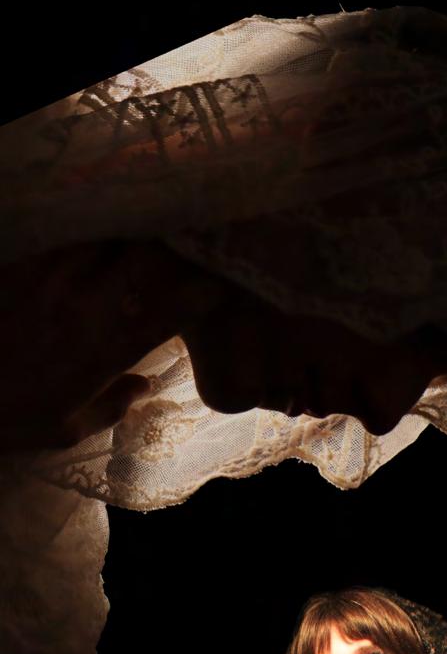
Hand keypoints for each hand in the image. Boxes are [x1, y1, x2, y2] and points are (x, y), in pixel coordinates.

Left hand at [0, 240, 230, 454]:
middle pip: (144, 258)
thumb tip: (146, 385)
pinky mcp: (20, 267)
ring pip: (106, 237)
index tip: (218, 284)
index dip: (202, 293)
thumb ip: (112, 407)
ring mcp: (51, 281)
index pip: (169, 311)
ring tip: (142, 224)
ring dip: (128, 232)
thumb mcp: (64, 430)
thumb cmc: (7, 418)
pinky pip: (60, 236)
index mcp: (104, 350)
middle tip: (183, 241)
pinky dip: (83, 231)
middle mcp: (86, 308)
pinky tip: (92, 227)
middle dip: (169, 247)